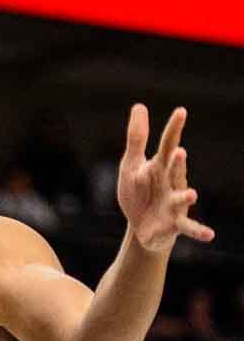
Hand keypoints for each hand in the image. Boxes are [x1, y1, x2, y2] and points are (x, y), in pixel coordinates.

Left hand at [117, 104, 213, 252]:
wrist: (141, 226)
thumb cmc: (139, 191)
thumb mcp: (131, 164)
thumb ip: (137, 138)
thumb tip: (140, 105)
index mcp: (159, 167)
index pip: (167, 145)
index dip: (173, 129)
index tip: (181, 111)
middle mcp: (172, 183)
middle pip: (174, 171)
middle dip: (177, 163)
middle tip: (179, 151)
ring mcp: (175, 204)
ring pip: (182, 198)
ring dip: (186, 197)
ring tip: (192, 194)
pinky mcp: (174, 223)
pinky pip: (189, 227)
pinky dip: (199, 231)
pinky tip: (209, 235)